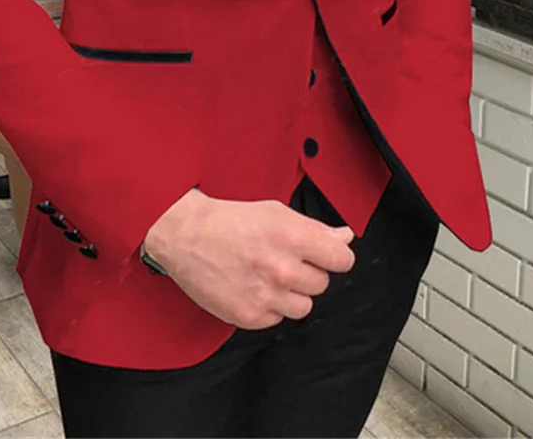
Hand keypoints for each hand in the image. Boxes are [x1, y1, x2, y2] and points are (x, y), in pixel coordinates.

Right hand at [143, 187, 355, 329]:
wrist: (187, 236)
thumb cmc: (231, 221)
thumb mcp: (276, 212)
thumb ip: (315, 228)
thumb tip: (345, 237)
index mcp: (292, 237)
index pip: (342, 259)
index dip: (335, 256)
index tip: (326, 255)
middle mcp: (282, 269)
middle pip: (322, 283)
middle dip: (308, 272)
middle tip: (284, 260)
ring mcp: (266, 296)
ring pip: (304, 306)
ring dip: (292, 294)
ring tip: (269, 276)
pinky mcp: (249, 316)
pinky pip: (277, 319)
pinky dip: (269, 307)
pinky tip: (253, 287)